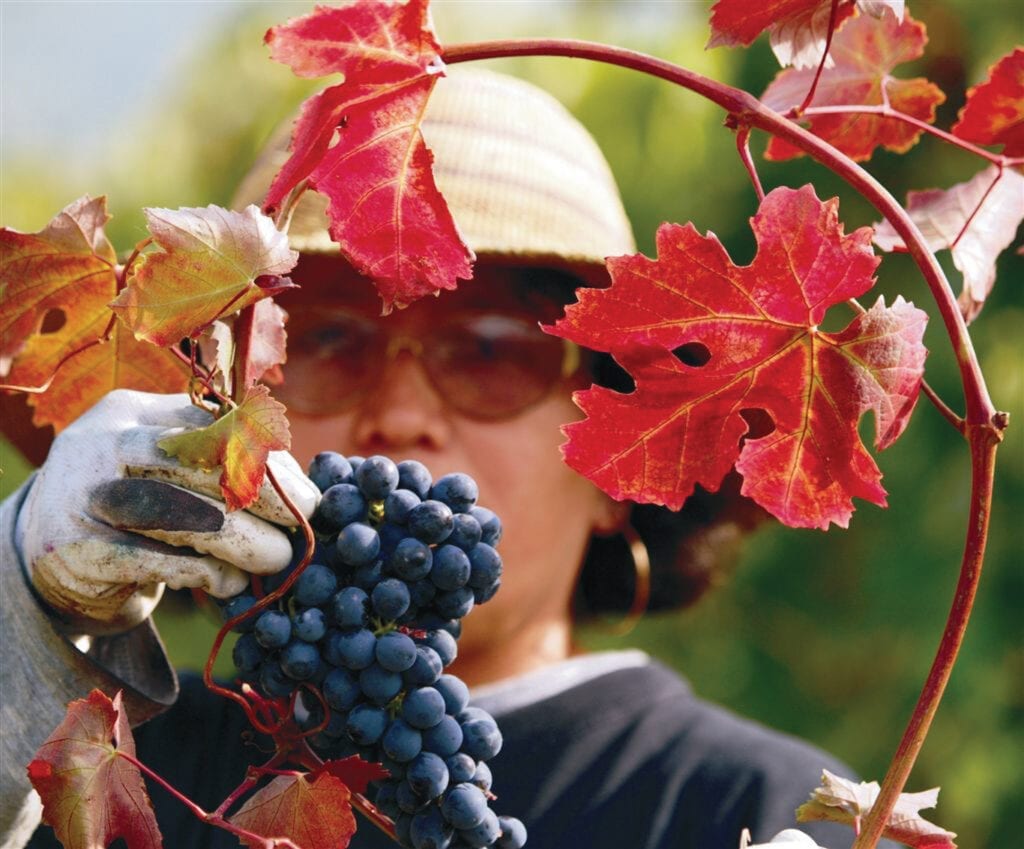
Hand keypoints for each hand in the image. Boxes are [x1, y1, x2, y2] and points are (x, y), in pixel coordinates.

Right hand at [16, 390, 319, 633]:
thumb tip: (299, 483)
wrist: (43, 548)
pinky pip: (157, 562)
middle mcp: (104, 444)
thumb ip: (215, 458)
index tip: (309, 496)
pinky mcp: (77, 550)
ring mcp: (86, 495)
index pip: (215, 425)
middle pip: (203, 465)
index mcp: (130, 412)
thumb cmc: (130, 499)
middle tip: (303, 528)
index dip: (269, 461)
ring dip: (246, 543)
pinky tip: (229, 584)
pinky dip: (204, 575)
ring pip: (186, 516)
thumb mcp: (161, 461)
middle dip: (266, 499)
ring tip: (278, 560)